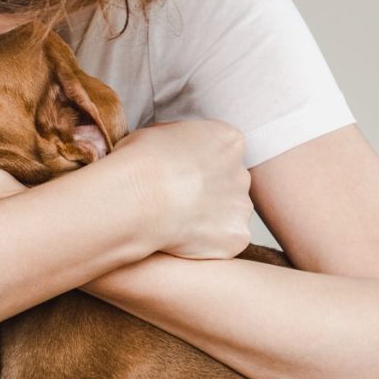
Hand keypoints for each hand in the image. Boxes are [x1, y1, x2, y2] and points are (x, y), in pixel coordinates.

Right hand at [115, 121, 253, 259]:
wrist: (137, 199)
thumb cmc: (141, 164)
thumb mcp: (157, 134)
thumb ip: (178, 144)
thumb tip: (170, 152)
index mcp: (227, 141)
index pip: (221, 153)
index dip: (197, 166)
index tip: (177, 175)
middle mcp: (241, 173)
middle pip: (228, 185)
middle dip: (207, 193)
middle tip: (175, 201)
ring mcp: (240, 207)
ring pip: (228, 215)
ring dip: (208, 219)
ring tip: (174, 222)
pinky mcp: (236, 237)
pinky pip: (224, 242)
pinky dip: (205, 244)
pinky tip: (180, 240)